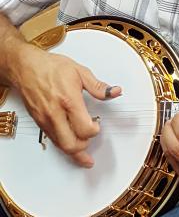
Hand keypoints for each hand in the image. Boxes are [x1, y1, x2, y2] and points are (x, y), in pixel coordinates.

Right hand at [14, 43, 121, 166]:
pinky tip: (70, 142)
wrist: (26, 67)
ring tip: (84, 148)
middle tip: (91, 138)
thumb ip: (98, 87)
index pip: (84, 128)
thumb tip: (114, 92)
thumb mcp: (80, 72)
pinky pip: (52, 140)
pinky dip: (63, 144)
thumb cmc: (50, 67)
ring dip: (74, 150)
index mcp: (68, 100)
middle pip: (71, 144)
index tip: (97, 124)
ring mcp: (45, 120)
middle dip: (85, 146)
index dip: (95, 130)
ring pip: (61, 146)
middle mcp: (55, 113)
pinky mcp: (39, 122)